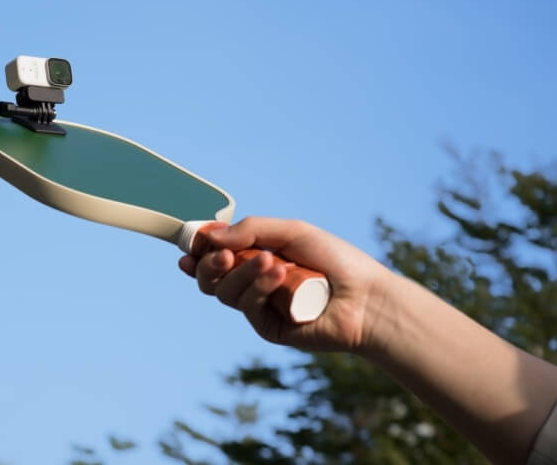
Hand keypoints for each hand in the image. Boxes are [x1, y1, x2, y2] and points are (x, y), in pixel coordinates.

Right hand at [179, 217, 392, 352]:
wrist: (366, 296)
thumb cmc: (335, 260)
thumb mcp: (291, 232)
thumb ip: (251, 230)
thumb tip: (212, 236)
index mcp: (257, 257)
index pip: (216, 255)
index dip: (198, 250)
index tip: (190, 243)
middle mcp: (254, 283)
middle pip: (211, 278)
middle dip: (209, 264)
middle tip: (222, 255)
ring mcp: (260, 306)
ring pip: (225, 292)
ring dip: (242, 273)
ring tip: (272, 262)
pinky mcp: (268, 327)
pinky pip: (247, 306)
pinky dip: (258, 288)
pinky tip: (279, 277)